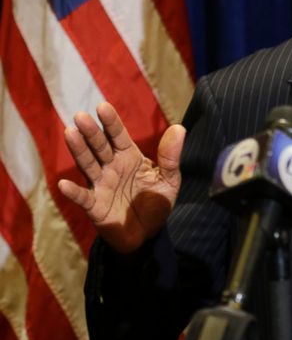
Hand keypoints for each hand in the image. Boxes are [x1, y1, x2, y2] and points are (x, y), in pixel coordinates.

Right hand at [57, 102, 185, 253]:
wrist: (148, 233)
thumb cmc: (156, 201)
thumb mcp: (168, 179)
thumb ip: (170, 156)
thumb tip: (179, 127)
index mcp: (129, 157)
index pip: (118, 136)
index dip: (111, 122)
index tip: (103, 107)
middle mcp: (111, 167)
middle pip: (100, 147)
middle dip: (91, 132)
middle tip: (81, 116)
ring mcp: (101, 185)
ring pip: (88, 165)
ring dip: (79, 151)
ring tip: (70, 133)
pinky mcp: (95, 206)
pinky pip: (83, 198)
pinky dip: (74, 192)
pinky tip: (64, 184)